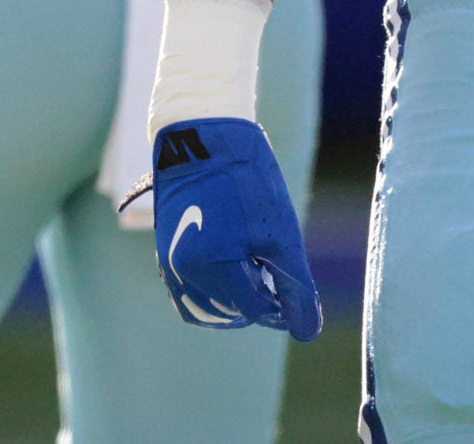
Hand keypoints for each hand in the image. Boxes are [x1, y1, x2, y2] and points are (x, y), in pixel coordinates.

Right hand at [136, 117, 320, 336]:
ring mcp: (170, 267)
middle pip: (232, 310)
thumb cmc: (248, 182)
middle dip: (258, 300)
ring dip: (236, 302)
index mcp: (213, 265)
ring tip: (257, 275)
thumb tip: (309, 332)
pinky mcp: (164, 258)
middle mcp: (184, 272)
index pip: (254, 309)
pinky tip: (234, 279)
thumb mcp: (280, 233)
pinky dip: (214, 298)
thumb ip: (295, 286)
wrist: (204, 141)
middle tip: (275, 274)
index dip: (280, 305)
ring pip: (209, 310)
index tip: (293, 289)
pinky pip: (189, 298)